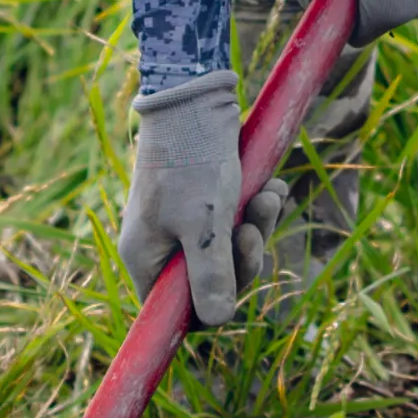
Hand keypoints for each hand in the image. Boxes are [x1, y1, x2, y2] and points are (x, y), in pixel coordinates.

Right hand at [117, 69, 268, 330]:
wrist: (193, 95)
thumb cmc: (191, 159)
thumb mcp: (205, 223)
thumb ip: (211, 275)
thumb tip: (217, 322)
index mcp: (146, 258)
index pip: (174, 311)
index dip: (209, 309)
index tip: (235, 289)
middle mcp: (162, 245)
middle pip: (212, 282)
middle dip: (244, 258)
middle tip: (254, 229)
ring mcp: (184, 222)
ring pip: (231, 248)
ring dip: (258, 226)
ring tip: (269, 195)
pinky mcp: (207, 200)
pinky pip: (237, 220)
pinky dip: (257, 206)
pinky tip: (272, 185)